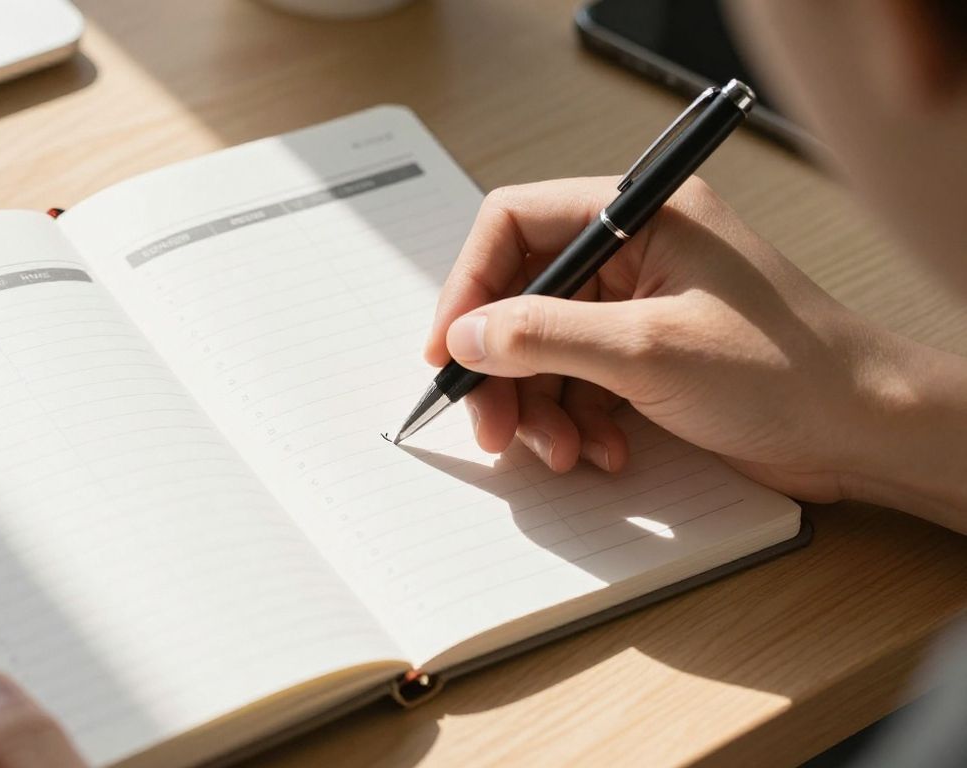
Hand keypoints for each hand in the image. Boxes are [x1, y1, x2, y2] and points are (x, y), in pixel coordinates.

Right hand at [424, 176, 966, 512]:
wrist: (865, 431)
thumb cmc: (785, 371)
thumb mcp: (646, 350)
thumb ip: (543, 336)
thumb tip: (466, 337)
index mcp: (641, 216)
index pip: (515, 224)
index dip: (469, 285)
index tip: (448, 349)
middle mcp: (637, 251)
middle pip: (523, 297)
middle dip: (504, 368)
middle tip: (494, 428)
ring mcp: (642, 305)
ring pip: (546, 349)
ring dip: (541, 407)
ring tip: (560, 452)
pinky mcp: (650, 355)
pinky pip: (580, 381)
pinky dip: (577, 421)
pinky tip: (602, 453)